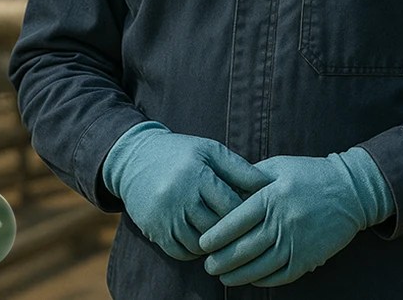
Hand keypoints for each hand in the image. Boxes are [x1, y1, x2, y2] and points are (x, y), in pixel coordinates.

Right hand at [101, 121, 272, 260]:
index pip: (231, 205)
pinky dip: (195, 251)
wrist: (133, 159)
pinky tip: (202, 240)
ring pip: (201, 244)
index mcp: (196, 174)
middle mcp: (179, 195)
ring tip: (223, 236)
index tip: (252, 213)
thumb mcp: (209, 151)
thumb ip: (239, 168)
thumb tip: (269, 185)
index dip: (244, 212)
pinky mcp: (154, 229)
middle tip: (242, 230)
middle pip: (217, 227)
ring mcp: (165, 215)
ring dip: (215, 244)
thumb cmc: (180, 154)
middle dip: (232, 231)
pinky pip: (182, 252)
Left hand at [197, 147, 394, 286]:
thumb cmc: (309, 174)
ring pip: (261, 266)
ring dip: (238, 275)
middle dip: (222, 260)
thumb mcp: (278, 167)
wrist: (352, 191)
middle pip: (245, 248)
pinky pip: (282, 275)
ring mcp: (298, 241)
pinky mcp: (310, 257)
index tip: (202, 244)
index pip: (236, 221)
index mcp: (271, 197)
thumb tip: (222, 190)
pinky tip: (250, 279)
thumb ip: (250, 178)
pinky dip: (263, 280)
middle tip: (207, 266)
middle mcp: (283, 221)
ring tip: (223, 277)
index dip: (216, 236)